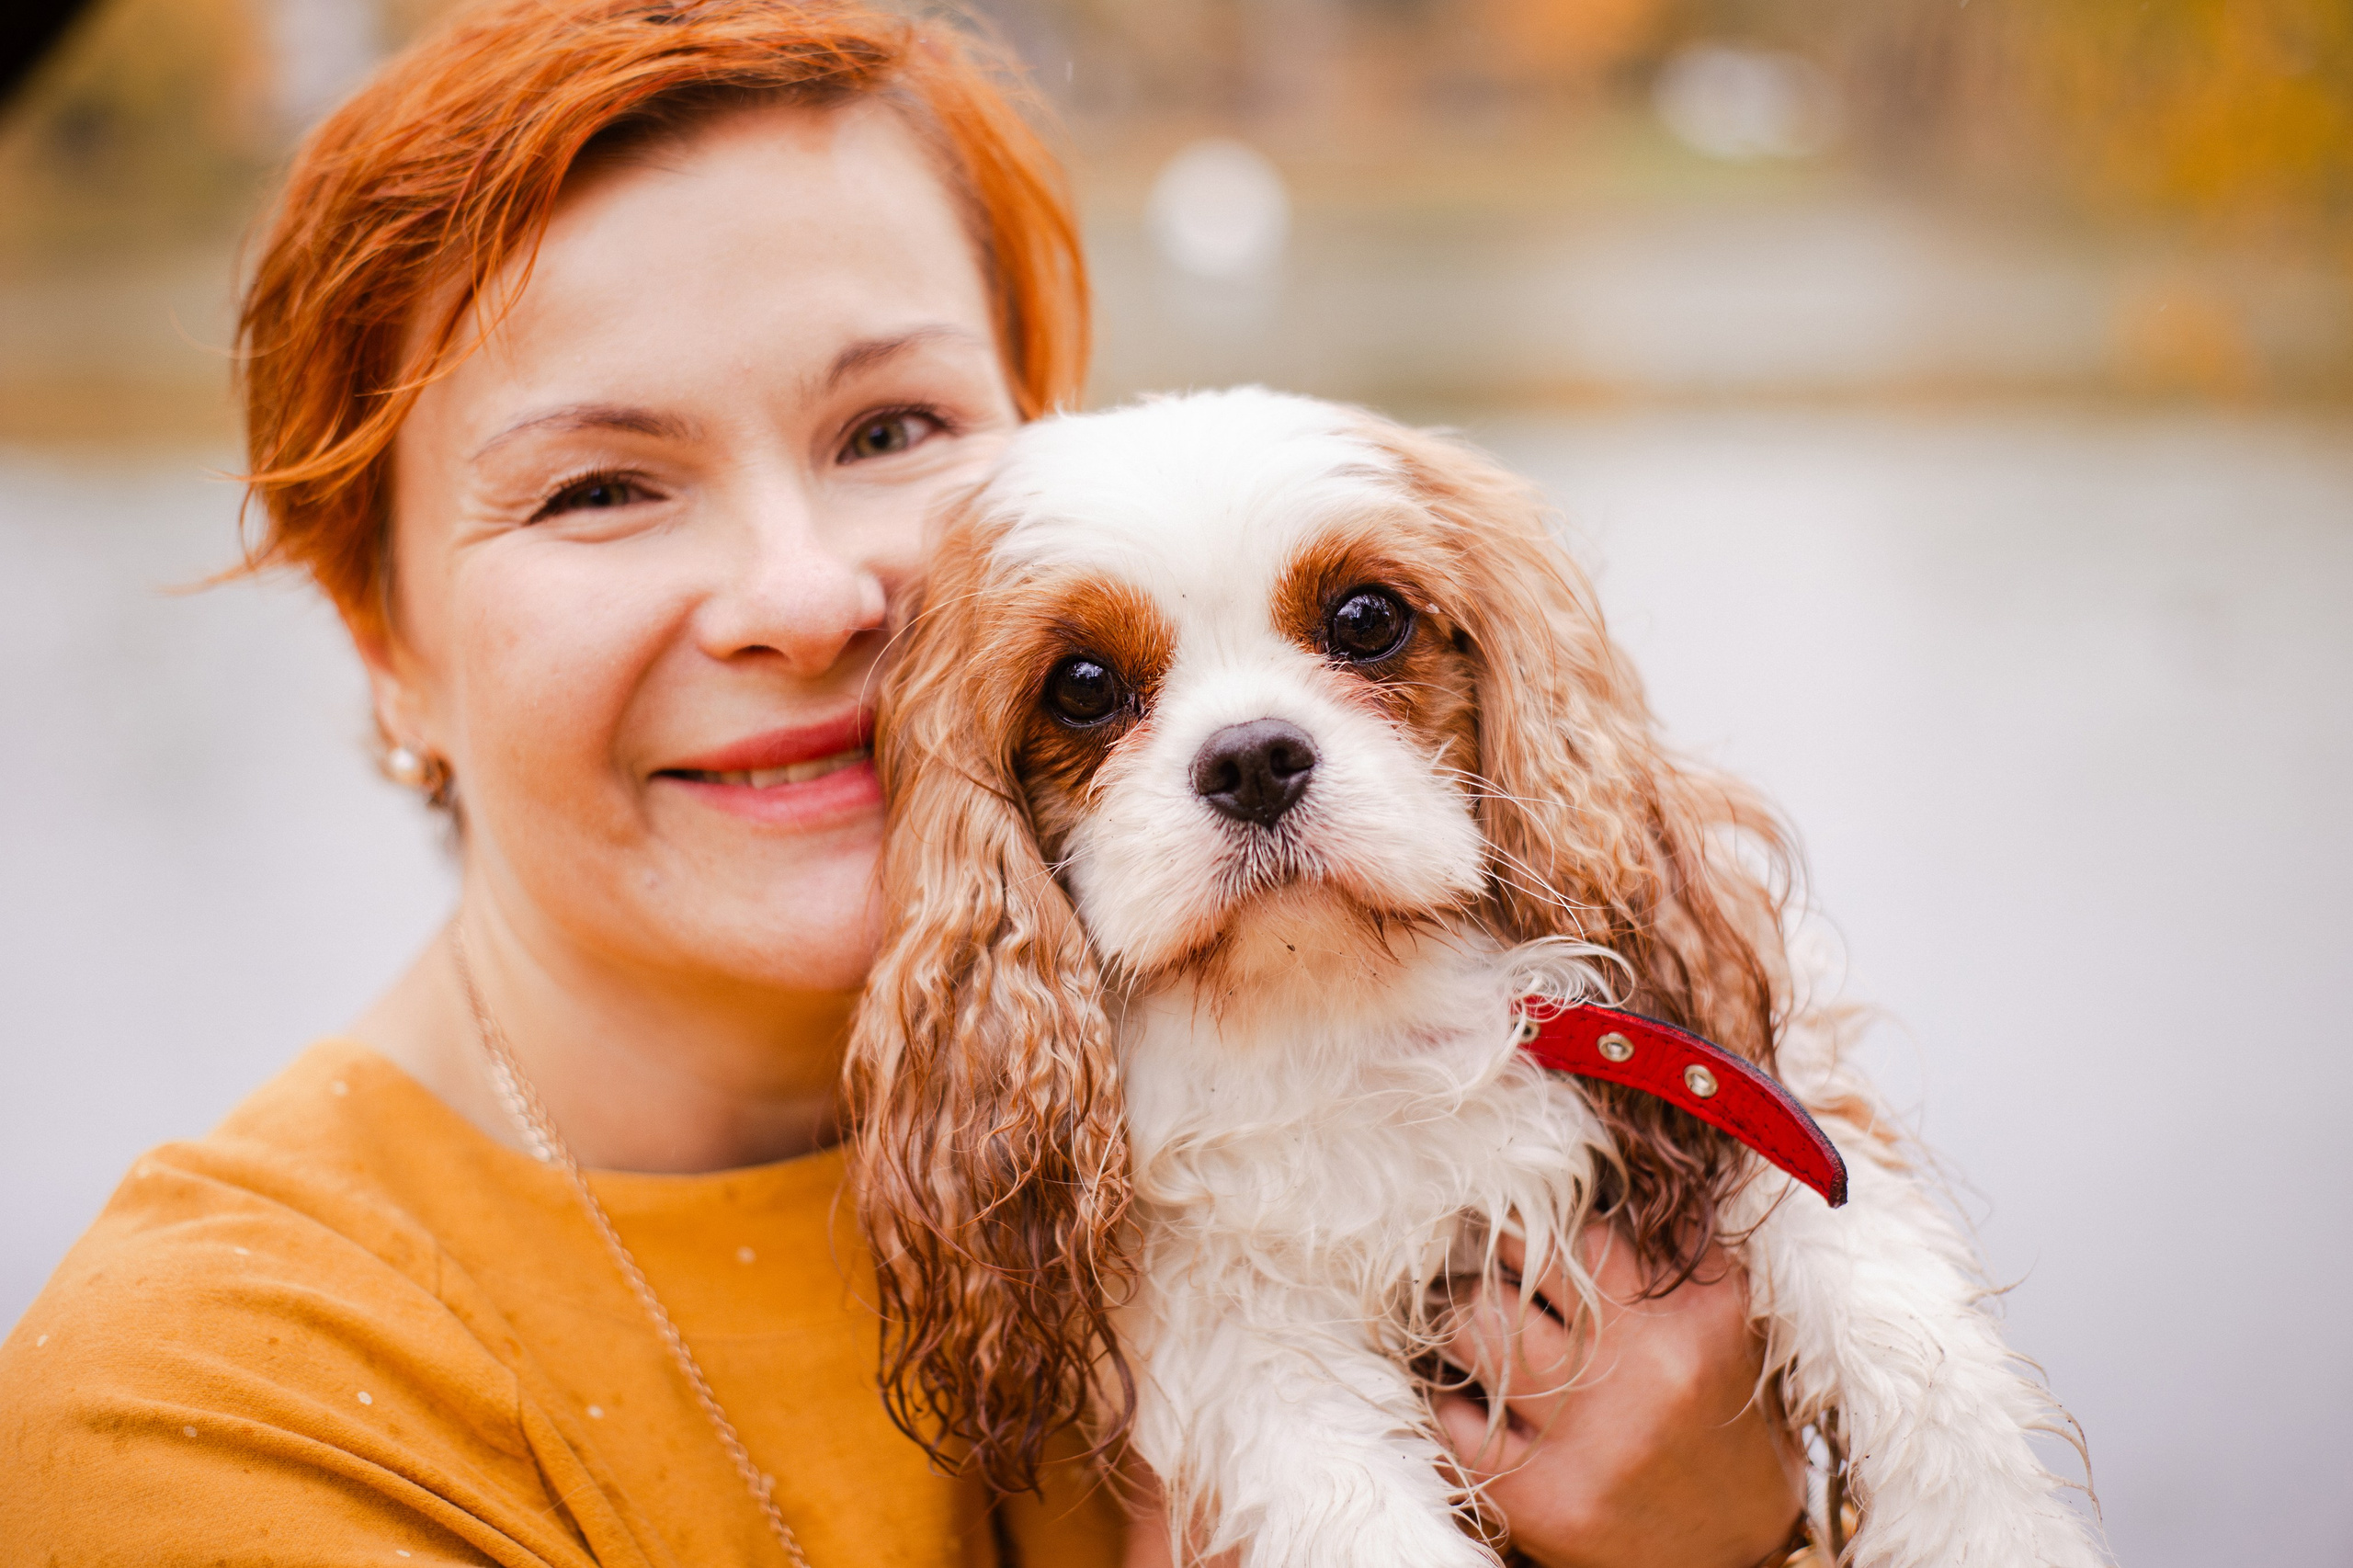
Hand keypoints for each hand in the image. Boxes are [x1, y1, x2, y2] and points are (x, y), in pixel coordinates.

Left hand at [1433, 1225, 1805, 1567]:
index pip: (1588, 1228)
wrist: (1737, 1555)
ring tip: (1459, 1302)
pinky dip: (1446, 1390)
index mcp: (1697, 1318)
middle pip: (1520, 1265)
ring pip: (1476, 1331)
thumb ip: (1678, 1245)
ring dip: (1457, 1309)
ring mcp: (1587, 1440)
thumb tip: (1606, 1157)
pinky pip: (1452, 1415)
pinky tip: (1460, 1383)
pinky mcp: (1539, 1497)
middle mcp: (1644, 1373)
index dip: (1540, 1210)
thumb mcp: (1726, 1323)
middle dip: (1489, 1247)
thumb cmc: (1723, 1418)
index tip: (1516, 1203)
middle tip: (1474, 1242)